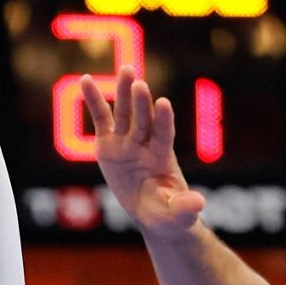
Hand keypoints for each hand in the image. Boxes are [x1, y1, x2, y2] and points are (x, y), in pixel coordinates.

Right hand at [81, 66, 205, 237]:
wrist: (154, 213)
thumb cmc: (170, 215)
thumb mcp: (178, 215)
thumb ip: (185, 206)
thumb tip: (199, 203)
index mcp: (162, 158)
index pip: (164, 135)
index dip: (164, 120)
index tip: (163, 103)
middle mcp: (145, 145)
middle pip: (143, 120)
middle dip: (140, 103)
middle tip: (139, 83)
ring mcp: (127, 142)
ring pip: (124, 114)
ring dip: (123, 92)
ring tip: (126, 69)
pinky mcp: (108, 144)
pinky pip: (100, 119)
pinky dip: (93, 100)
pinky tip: (85, 80)